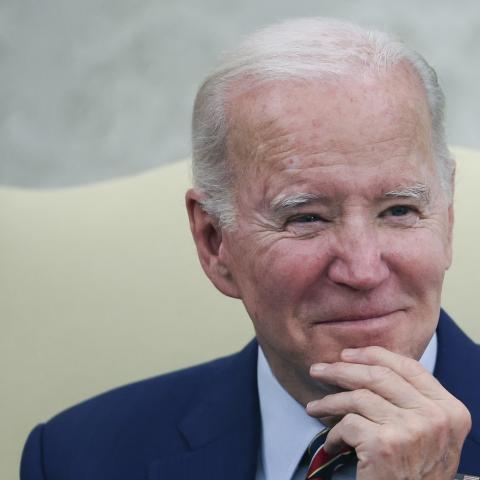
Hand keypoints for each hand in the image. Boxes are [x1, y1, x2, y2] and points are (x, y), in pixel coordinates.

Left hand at [306, 346, 471, 479]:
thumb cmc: (416, 474)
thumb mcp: (429, 434)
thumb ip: (412, 401)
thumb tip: (368, 366)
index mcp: (449, 410)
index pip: (409, 367)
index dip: (374, 355)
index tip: (347, 355)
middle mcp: (434, 417)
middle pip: (379, 376)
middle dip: (342, 369)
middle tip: (319, 370)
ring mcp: (410, 430)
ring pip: (358, 397)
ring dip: (330, 402)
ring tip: (315, 407)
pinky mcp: (384, 445)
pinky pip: (347, 424)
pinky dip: (334, 434)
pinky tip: (333, 444)